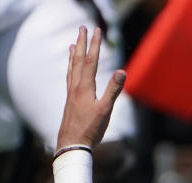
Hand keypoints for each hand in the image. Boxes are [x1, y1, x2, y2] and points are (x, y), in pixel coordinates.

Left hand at [56, 27, 126, 150]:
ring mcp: (71, 94)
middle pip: (78, 60)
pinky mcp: (70, 101)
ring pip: (71, 68)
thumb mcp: (105, 110)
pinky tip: (71, 71)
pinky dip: (70, 69)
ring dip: (73, 54)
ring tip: (72, 44)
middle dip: (81, 43)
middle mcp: (75, 87)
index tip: (96, 30)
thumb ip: (113, 89)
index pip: (91, 61)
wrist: (72, 144)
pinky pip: (69, 79)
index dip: (94, 44)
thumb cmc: (90, 129)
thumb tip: (122, 71)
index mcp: (85, 87)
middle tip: (82, 28)